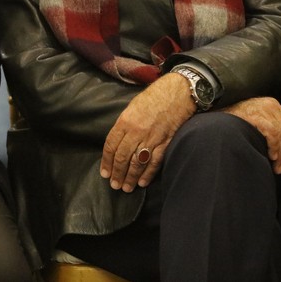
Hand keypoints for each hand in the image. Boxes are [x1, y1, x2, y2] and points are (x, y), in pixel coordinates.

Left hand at [101, 74, 195, 191]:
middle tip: (114, 185)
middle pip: (122, 157)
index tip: (104, 173)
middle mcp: (136, 131)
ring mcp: (151, 138)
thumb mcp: (131, 109)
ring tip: (126, 188)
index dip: (106, 162)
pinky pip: (155, 162)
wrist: (176, 93)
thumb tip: (116, 144)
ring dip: (130, 177)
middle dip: (117, 173)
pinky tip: (142, 182)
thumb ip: (124, 126)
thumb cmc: (152, 98)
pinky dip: (148, 174)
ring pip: (137, 162)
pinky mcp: (165, 142)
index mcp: (124, 122)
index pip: (111, 146)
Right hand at [223, 97, 280, 173]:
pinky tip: (271, 157)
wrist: (216, 116)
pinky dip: (274, 147)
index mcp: (272, 105)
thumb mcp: (258, 119)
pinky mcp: (258, 116)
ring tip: (278, 167)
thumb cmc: (234, 119)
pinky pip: (273, 135)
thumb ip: (276, 125)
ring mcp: (264, 110)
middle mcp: (271, 106)